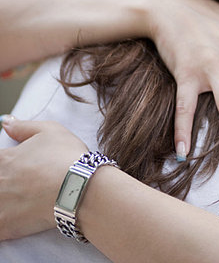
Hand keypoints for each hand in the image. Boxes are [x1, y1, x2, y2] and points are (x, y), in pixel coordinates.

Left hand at [0, 116, 87, 240]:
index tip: (13, 170)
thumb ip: (23, 127)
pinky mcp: (4, 226)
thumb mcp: (51, 131)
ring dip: (3, 201)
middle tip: (21, 186)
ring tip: (16, 202)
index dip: (4, 165)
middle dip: (4, 183)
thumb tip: (5, 122)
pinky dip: (3, 225)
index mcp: (3, 159)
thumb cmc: (67, 157)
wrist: (80, 188)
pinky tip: (11, 222)